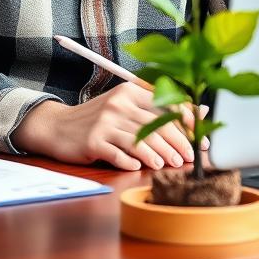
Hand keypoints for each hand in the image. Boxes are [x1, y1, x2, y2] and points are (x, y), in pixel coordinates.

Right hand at [13, 84, 208, 170]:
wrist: (57, 126)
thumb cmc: (98, 118)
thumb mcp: (126, 106)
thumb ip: (158, 109)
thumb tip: (199, 113)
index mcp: (130, 91)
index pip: (166, 105)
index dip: (187, 123)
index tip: (201, 138)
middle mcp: (119, 103)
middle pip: (157, 124)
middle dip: (178, 142)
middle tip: (190, 157)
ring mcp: (105, 122)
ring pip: (141, 140)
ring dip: (160, 155)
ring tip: (172, 165)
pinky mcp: (93, 141)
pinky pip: (118, 154)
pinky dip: (132, 162)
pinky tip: (141, 168)